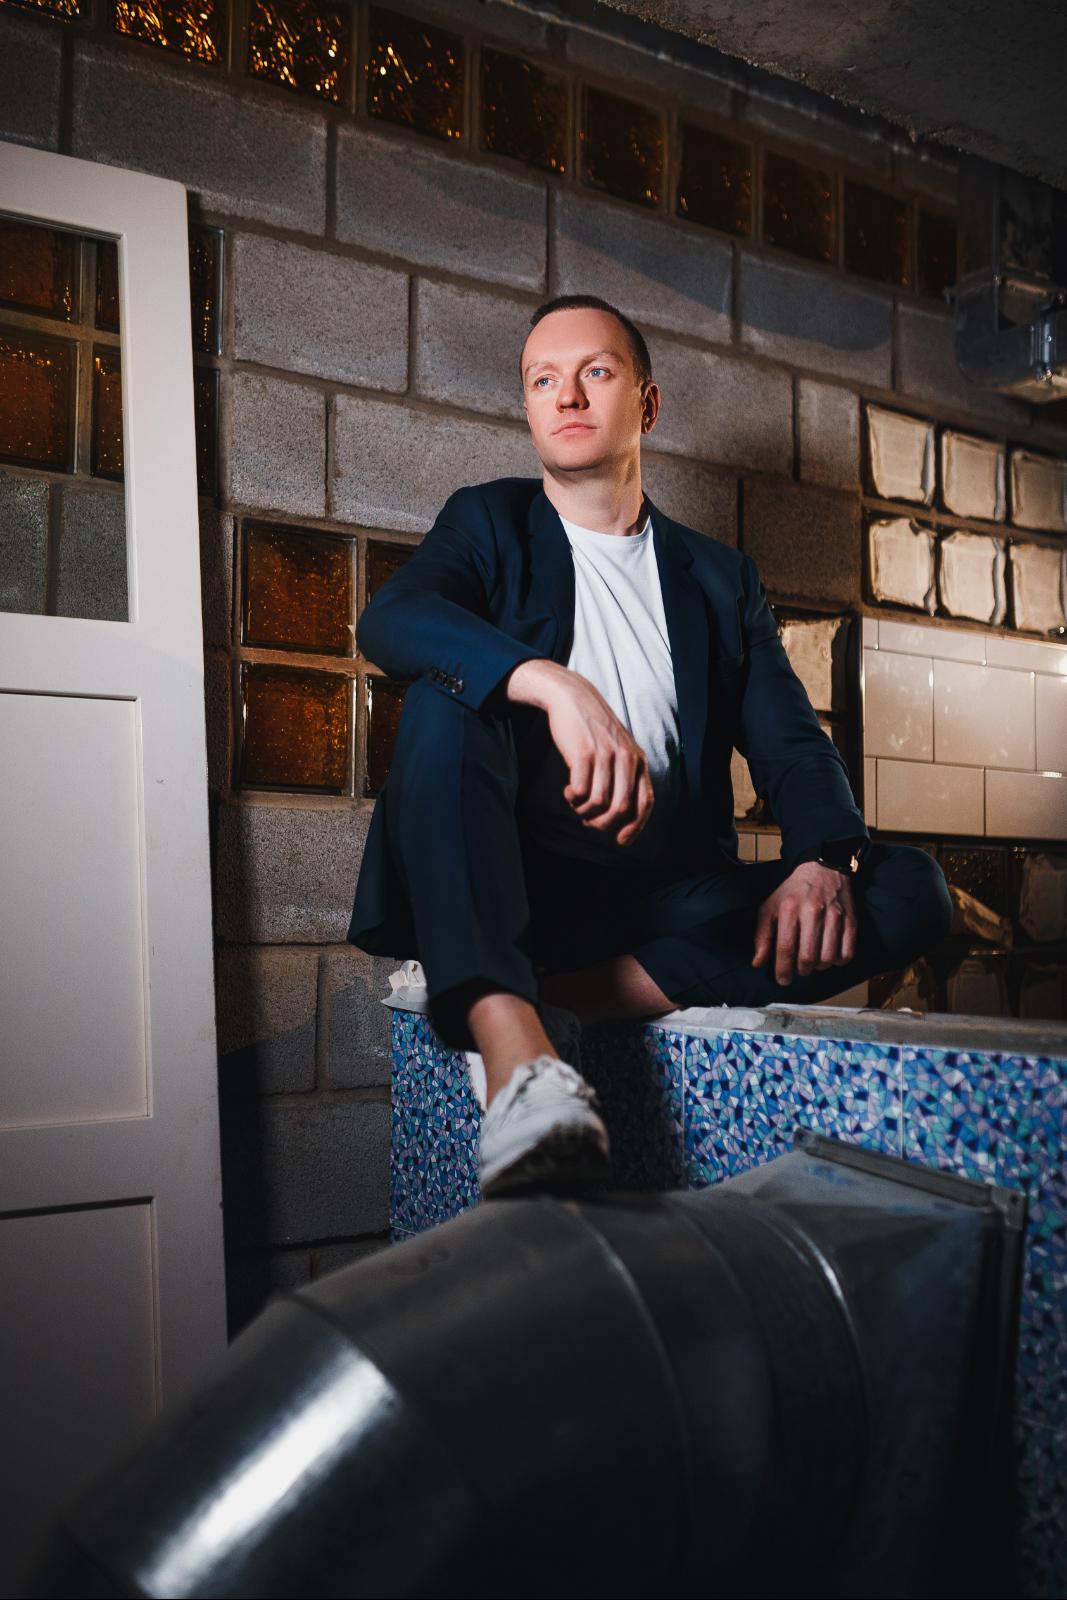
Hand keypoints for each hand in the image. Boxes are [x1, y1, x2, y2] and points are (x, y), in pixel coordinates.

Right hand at [505, 659, 653, 846]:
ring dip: (583, 811)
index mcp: (639, 760)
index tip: (621, 840)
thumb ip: (624, 776)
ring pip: (598, 803)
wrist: (573, 697)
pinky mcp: (583, 753)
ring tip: (576, 802)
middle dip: (603, 824)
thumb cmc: (594, 730)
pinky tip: (569, 791)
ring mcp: (606, 755)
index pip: (645, 802)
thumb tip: (619, 815)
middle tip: (588, 822)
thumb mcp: (619, 749)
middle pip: (621, 808)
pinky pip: (581, 791)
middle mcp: (627, 759)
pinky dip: (573, 798)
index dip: (635, 826)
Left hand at [751, 860, 857, 985]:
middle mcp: (812, 911)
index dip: (783, 969)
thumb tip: (758, 962)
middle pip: (808, 956)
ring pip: (828, 958)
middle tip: (799, 969)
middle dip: (801, 970)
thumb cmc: (794, 892)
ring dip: (819, 967)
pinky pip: (847, 952)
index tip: (782, 980)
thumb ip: (762, 935)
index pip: (786, 948)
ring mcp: (834, 916)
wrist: (824, 869)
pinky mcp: (850, 919)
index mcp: (789, 909)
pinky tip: (830, 956)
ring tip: (813, 961)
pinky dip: (838, 961)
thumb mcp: (770, 907)